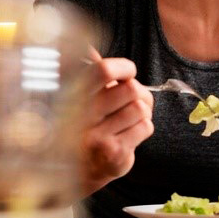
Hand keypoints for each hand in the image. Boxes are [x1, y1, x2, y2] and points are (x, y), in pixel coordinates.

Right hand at [81, 50, 153, 193]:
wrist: (80, 170)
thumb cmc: (87, 125)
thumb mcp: (81, 97)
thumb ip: (86, 71)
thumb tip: (88, 46)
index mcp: (73, 95)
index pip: (103, 71)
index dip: (124, 68)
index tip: (127, 73)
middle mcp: (82, 116)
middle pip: (130, 89)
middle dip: (139, 92)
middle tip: (133, 101)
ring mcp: (97, 136)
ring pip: (140, 108)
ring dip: (142, 112)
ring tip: (130, 119)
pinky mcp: (113, 154)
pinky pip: (145, 127)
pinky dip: (144, 128)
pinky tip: (130, 134)